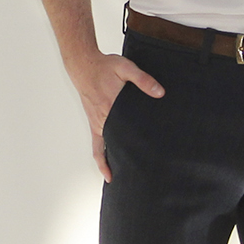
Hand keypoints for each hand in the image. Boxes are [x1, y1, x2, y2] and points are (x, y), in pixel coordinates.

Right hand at [69, 52, 163, 181]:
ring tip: (116, 178)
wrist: (83, 64)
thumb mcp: (125, 67)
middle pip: (111, 147)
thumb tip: (160, 92)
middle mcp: (101, 120)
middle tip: (130, 179)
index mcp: (110, 109)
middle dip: (119, 164)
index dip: (129, 152)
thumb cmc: (104, 66)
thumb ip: (143, 80)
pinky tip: (107, 163)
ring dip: (107, 163)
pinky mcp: (93, 120)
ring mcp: (96, 122)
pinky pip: (95, 143)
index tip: (137, 165)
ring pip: (100, 149)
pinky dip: (99, 155)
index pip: (121, 135)